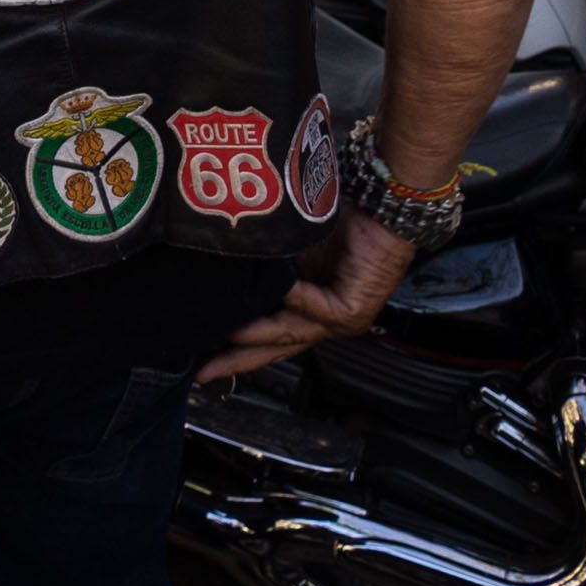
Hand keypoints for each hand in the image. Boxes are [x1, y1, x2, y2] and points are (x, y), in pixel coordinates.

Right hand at [198, 212, 415, 381]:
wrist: (381, 213)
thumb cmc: (340, 224)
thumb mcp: (293, 249)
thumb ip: (269, 269)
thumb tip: (226, 274)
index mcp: (307, 306)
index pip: (269, 334)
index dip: (238, 346)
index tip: (204, 357)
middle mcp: (321, 319)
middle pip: (276, 347)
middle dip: (238, 361)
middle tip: (206, 372)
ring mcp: (338, 320)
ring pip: (292, 334)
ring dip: (259, 335)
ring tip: (228, 334)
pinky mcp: (352, 311)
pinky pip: (317, 310)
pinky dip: (295, 300)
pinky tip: (279, 290)